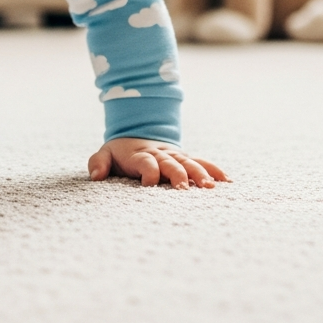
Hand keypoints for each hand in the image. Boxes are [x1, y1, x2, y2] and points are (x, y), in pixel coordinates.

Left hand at [88, 137, 229, 188]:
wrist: (136, 134)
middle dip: (177, 175)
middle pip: (171, 163)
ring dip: (200, 174)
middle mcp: (160, 154)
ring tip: (210, 187)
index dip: (148, 172)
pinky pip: (202, 162)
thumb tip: (96, 176)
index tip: (150, 185)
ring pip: (189, 163)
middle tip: (184, 189)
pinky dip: (213, 170)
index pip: (145, 163)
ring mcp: (175, 156)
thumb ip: (98, 163)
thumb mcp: (104, 154)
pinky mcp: (185, 158)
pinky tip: (226, 181)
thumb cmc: (120, 153)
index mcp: (139, 154)